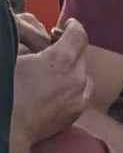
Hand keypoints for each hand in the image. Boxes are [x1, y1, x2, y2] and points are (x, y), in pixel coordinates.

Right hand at [12, 19, 92, 143]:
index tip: (68, 25)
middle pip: (82, 55)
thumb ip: (30, 43)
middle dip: (70, 49)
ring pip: (84, 74)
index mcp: (60, 60)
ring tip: (58, 71)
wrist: (10, 126)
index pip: (78, 35)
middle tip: (54, 49)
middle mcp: (76, 77)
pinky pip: (83, 93)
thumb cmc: (8, 89)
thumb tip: (36, 37)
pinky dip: (76, 87)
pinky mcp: (76, 112)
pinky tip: (60, 89)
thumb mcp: (16, 56)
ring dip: (74, 69)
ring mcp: (79, 97)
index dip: (73, 27)